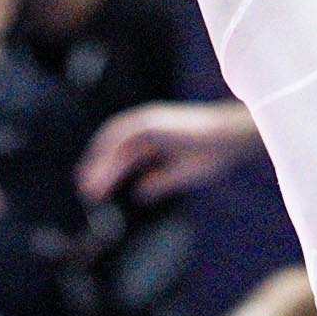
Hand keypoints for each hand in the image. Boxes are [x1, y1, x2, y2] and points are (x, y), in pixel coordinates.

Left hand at [76, 99, 263, 202]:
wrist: (229, 138)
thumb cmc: (213, 154)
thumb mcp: (182, 174)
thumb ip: (160, 182)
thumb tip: (139, 193)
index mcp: (156, 139)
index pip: (124, 156)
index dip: (109, 173)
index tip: (96, 191)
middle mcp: (148, 128)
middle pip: (115, 151)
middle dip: (99, 171)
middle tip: (87, 194)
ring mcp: (147, 123)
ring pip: (114, 143)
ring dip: (99, 163)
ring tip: (89, 187)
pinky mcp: (150, 122)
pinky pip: (121, 136)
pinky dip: (108, 151)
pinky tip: (100, 169)